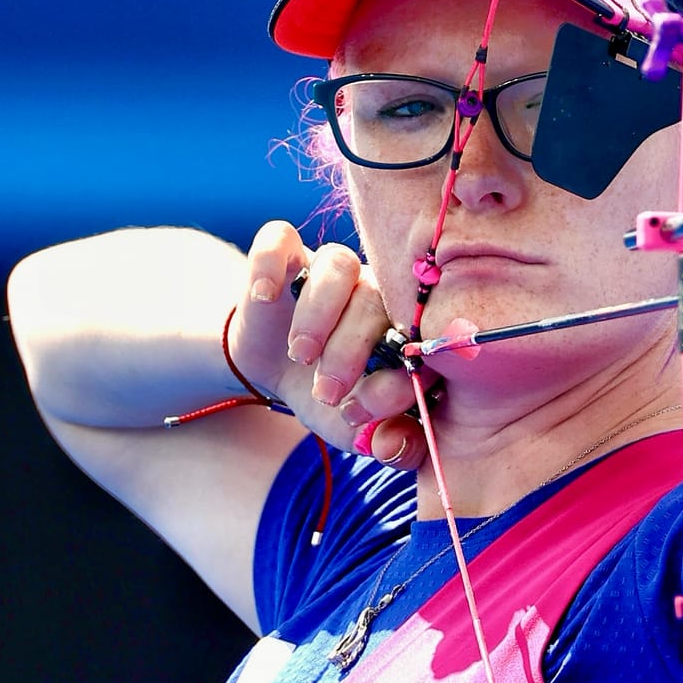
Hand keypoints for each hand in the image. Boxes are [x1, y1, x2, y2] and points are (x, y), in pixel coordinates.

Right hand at [228, 223, 427, 469]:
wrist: (276, 372)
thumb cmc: (331, 397)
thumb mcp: (354, 429)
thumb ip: (384, 443)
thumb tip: (388, 444)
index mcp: (406, 328)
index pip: (418, 338)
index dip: (395, 374)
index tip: (362, 412)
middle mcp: (377, 289)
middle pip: (377, 299)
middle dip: (351, 351)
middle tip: (328, 392)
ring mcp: (333, 269)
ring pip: (338, 263)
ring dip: (319, 312)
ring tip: (301, 354)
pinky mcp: (287, 255)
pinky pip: (280, 238)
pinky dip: (270, 263)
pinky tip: (264, 296)